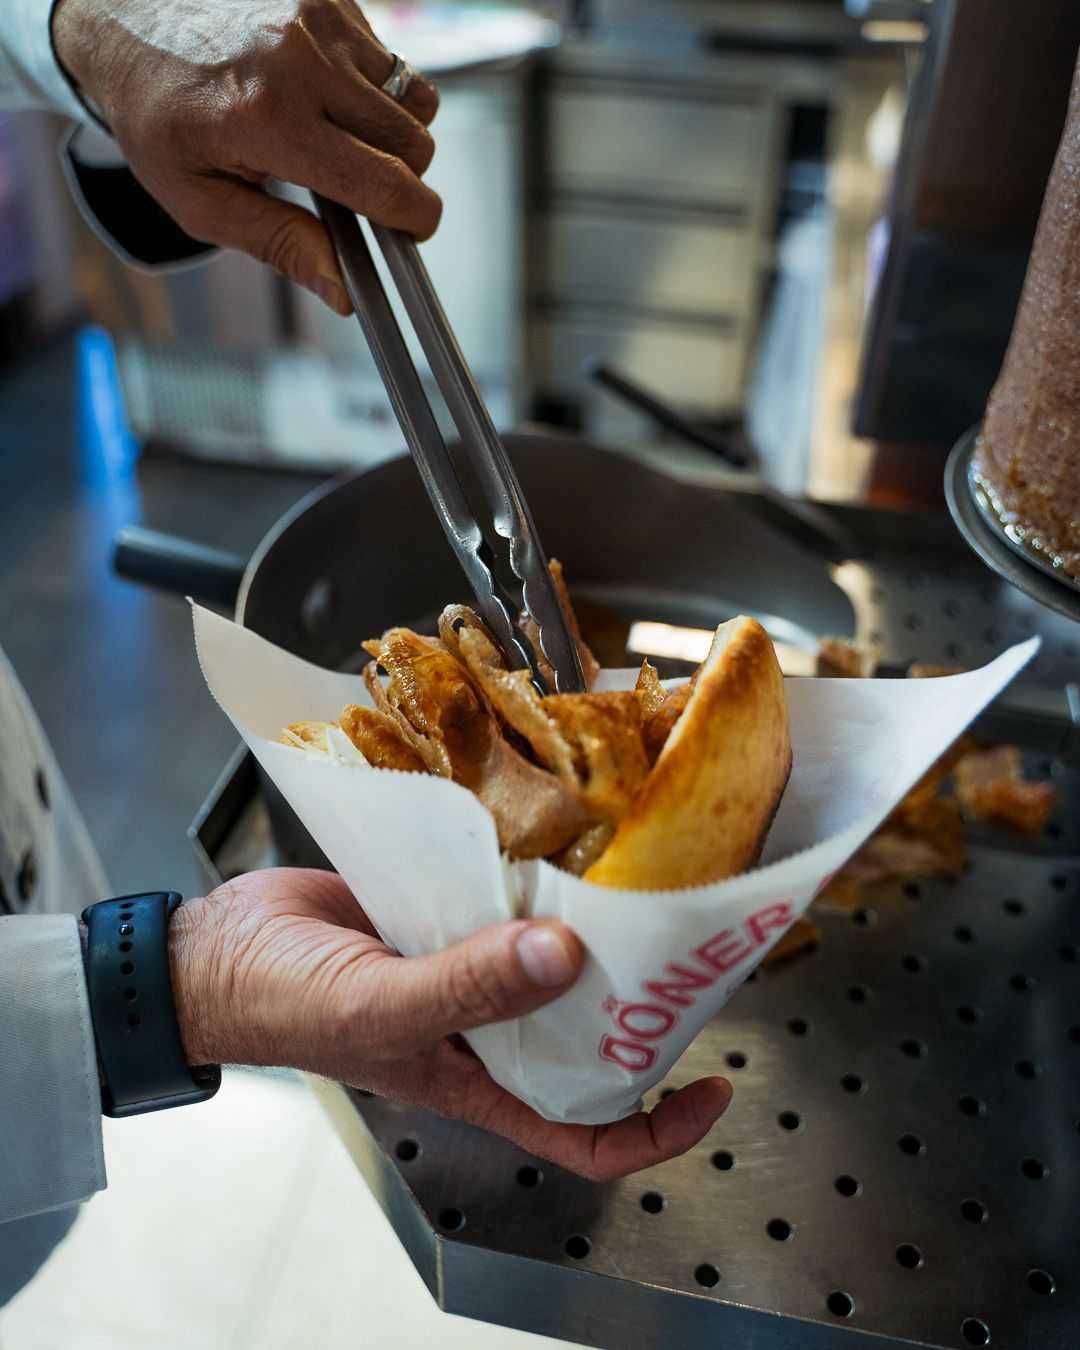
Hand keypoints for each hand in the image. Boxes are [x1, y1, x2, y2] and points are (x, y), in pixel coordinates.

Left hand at [52, 0, 441, 312]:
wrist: (124, 20)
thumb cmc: (157, 113)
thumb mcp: (199, 201)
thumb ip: (278, 244)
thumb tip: (341, 289)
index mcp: (267, 120)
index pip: (385, 183)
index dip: (415, 219)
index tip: (412, 230)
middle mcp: (300, 60)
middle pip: (414, 143)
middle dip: (402, 177)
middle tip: (363, 189)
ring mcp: (319, 18)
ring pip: (415, 99)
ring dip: (394, 131)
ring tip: (342, 137)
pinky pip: (390, 59)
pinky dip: (374, 87)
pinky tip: (328, 94)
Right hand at [169, 869, 731, 1180]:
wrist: (217, 946)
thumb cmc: (285, 1004)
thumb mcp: (382, 1009)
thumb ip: (470, 988)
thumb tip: (569, 959)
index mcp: (479, 1077)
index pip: (586, 1126)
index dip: (655, 1123)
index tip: (712, 1086)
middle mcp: (487, 1022)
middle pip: (584, 1026)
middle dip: (637, 999)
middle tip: (687, 948)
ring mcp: (469, 961)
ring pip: (551, 952)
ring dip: (593, 924)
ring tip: (644, 881)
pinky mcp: (447, 908)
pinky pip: (507, 895)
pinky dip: (537, 871)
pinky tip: (563, 834)